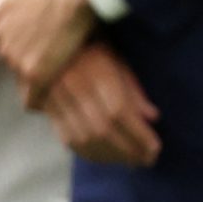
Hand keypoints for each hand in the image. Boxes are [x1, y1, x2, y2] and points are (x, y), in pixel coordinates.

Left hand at [0, 0, 96, 105]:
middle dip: (31, 62)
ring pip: (24, 79)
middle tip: (55, 60)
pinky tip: (49, 104)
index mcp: (1, 22)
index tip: (41, 48)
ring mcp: (17, 60)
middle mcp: (4, 43)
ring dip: (38, 79)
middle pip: (14, 62)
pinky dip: (41, 100)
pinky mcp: (34, 74)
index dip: (26, 45)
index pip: (7, 43)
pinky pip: (32, 99)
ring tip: (59, 79)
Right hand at [44, 45, 160, 167]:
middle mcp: (74, 87)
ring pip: (84, 139)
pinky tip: (106, 158)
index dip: (137, 134)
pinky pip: (67, 139)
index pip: (119, 112)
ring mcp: (56, 100)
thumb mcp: (118, 59)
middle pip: (102, 129)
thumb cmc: (92, 46)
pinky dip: (89, 154)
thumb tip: (152, 117)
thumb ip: (134, 89)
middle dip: (127, 150)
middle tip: (147, 160)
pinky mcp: (46, 110)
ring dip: (110, 156)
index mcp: (96, 70)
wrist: (46, 40)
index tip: (155, 149)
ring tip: (131, 161)